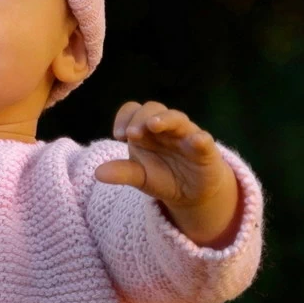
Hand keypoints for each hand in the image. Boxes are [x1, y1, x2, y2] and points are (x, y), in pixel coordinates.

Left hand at [94, 100, 241, 247]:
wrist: (191, 193)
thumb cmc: (164, 177)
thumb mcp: (140, 177)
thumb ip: (122, 172)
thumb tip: (97, 173)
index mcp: (146, 131)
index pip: (133, 111)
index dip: (125, 118)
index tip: (118, 135)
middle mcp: (166, 127)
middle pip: (153, 109)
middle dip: (141, 118)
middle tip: (131, 135)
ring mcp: (186, 135)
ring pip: (177, 119)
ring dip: (165, 120)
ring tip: (153, 126)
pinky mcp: (206, 150)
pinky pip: (204, 139)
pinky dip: (200, 138)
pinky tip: (196, 140)